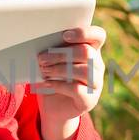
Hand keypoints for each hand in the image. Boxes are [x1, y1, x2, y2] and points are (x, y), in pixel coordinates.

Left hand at [33, 25, 105, 139]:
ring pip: (85, 70)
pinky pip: (77, 89)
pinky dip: (59, 84)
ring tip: (44, 71)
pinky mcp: (90, 100)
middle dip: (61, 54)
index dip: (84, 33)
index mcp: (91, 50)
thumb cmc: (52, 77)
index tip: (64, 35)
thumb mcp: (51, 61)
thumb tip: (40, 42)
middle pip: (87, 52)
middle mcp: (97, 65)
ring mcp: (96, 84)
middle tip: (41, 59)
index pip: (98, 35)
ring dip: (60, 69)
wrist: (53, 107)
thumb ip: (52, 49)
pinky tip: (46, 83)